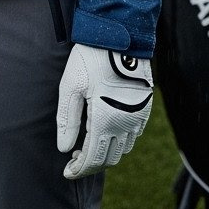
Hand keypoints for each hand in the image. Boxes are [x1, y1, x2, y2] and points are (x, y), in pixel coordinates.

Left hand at [56, 44, 152, 178]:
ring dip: (106, 152)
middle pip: (108, 159)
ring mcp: (137, 118)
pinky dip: (120, 141)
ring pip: (122, 150)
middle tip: (75, 158)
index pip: (93, 160)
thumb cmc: (91, 58)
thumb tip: (64, 149)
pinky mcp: (144, 109)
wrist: (120, 36)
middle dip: (91, 164)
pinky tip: (107, 131)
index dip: (79, 170)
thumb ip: (67, 120)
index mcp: (104, 121)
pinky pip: (134, 136)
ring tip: (88, 144)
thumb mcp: (71, 86)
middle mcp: (124, 124)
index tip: (67, 172)